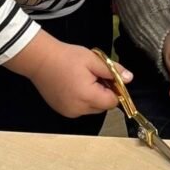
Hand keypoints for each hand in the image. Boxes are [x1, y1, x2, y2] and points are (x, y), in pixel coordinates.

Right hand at [6, 30, 130, 116]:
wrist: (40, 60)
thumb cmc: (67, 57)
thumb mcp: (94, 60)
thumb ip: (113, 71)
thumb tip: (129, 79)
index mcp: (87, 97)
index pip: (112, 102)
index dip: (115, 90)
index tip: (110, 78)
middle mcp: (78, 109)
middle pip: (103, 107)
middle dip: (104, 93)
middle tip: (96, 75)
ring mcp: (68, 112)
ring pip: (92, 108)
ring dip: (94, 97)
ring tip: (85, 79)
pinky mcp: (62, 111)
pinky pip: (80, 108)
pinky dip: (83, 99)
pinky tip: (76, 85)